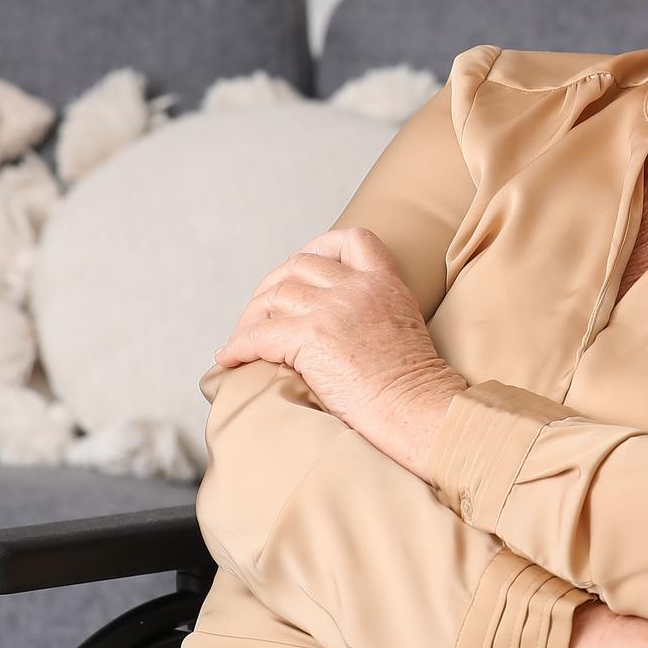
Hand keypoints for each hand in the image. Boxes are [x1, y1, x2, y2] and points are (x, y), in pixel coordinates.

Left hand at [214, 226, 467, 479]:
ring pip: (275, 296)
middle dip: (273, 285)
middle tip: (261, 312)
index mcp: (384, 282)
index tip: (302, 269)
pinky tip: (230, 359)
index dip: (320, 247)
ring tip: (243, 339)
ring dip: (251, 318)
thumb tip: (335, 322)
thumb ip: (375, 309)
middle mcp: (358, 287)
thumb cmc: (412, 386)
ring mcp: (334, 309)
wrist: (417, 408)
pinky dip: (238, 346)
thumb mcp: (404, 327)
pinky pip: (258, 335)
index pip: (352, 239)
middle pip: (299, 265)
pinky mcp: (312, 337)